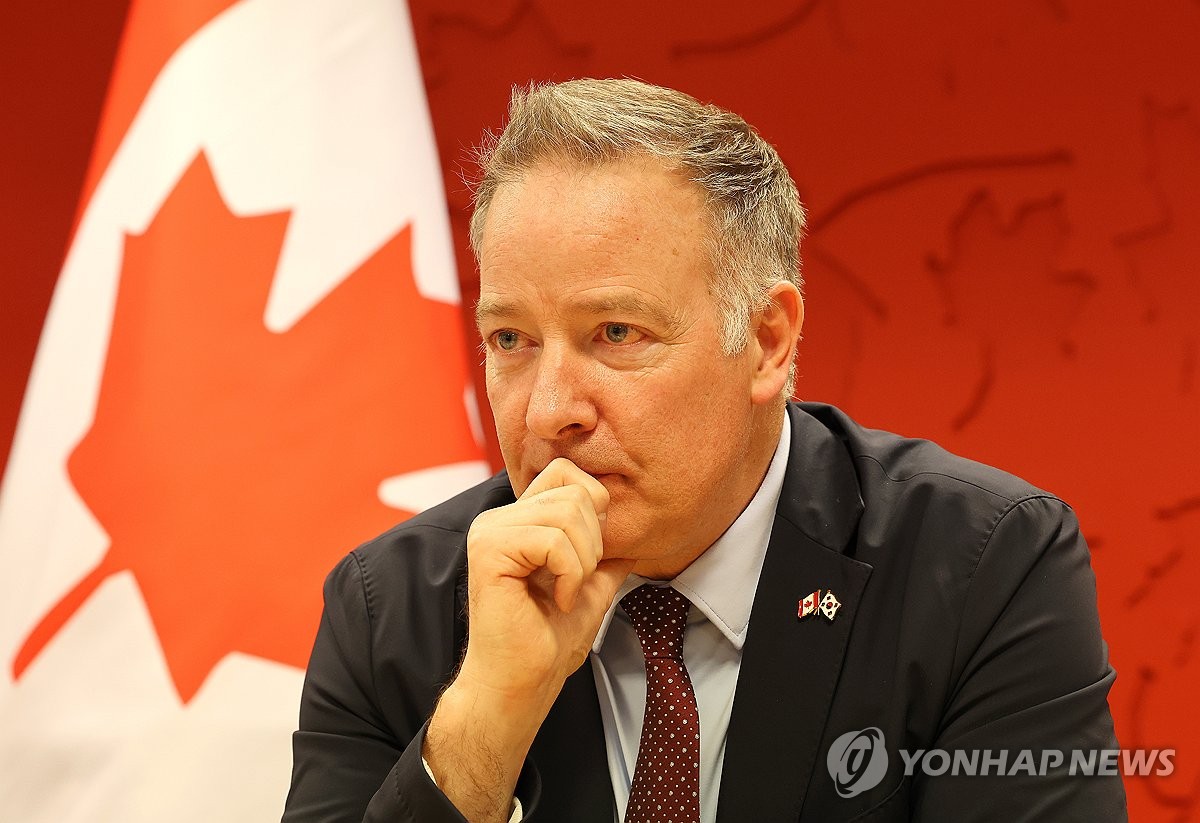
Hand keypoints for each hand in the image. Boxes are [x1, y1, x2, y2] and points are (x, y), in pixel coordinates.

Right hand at [424, 458, 633, 820]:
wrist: (522, 683)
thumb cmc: (549, 640)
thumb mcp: (590, 585)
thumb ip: (605, 553)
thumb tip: (633, 532)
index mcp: (518, 519)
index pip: (567, 473)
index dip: (594, 508)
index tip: (588, 559)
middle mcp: (498, 518)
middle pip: (574, 491)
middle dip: (593, 540)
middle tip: (576, 582)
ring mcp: (489, 531)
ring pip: (567, 512)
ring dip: (583, 560)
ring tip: (566, 591)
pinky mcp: (489, 550)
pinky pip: (552, 540)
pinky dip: (569, 574)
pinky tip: (556, 601)